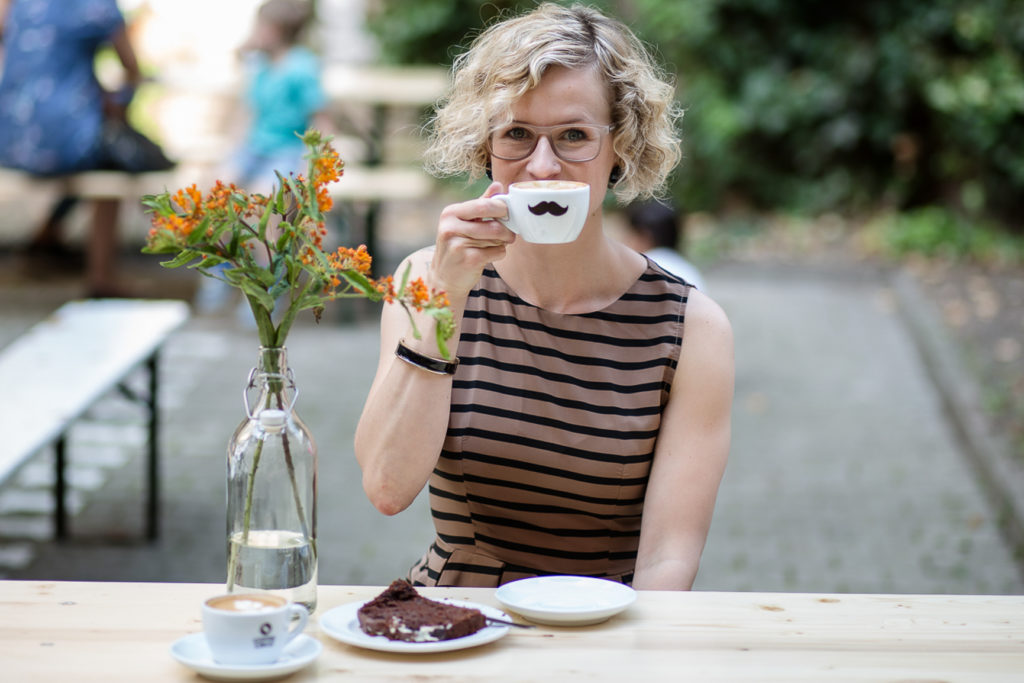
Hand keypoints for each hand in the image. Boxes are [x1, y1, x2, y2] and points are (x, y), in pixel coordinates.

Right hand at [430, 182, 515, 296]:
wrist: (443, 278)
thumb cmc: (457, 246)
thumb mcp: (463, 223)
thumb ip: (481, 203)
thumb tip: (498, 185)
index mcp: (450, 213)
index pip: (483, 205)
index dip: (501, 209)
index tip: (508, 214)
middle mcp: (451, 227)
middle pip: (494, 223)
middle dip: (507, 229)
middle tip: (510, 233)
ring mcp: (458, 244)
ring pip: (497, 238)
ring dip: (503, 242)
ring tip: (497, 244)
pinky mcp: (469, 260)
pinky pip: (497, 252)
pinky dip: (499, 253)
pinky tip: (489, 255)